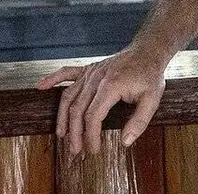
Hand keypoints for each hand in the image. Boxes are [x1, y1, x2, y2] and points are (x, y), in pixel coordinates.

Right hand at [36, 46, 168, 155]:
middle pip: (77, 109)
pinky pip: (67, 73)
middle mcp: (96, 78)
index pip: (93, 116)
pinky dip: (53, 79)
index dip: (90, 135)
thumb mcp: (153, 98)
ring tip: (61, 135)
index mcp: (111, 86)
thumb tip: (125, 142)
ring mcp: (91, 72)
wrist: (148, 51)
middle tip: (75, 150)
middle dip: (75, 133)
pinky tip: (41, 86)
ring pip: (68, 96)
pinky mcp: (88, 68)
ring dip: (62, 117)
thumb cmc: (150, 75)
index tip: (93, 149)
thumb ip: (140, 121)